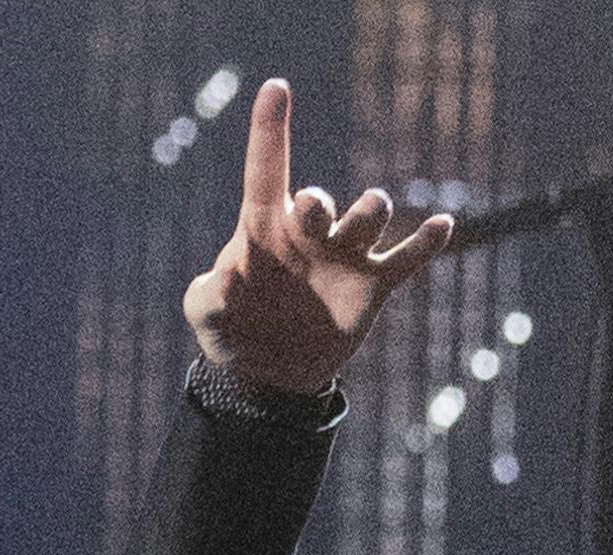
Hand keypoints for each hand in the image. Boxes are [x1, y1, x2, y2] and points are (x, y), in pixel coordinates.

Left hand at [183, 78, 452, 394]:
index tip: (275, 88)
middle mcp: (309, 233)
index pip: (266, 170)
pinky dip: (426, 242)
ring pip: (370, 215)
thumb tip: (223, 280)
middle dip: (317, 202)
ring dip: (369, 213)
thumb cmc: (232, 330)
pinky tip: (440, 226)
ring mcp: (344, 255)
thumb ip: (204, 300)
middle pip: (319, 199)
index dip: (269, 130)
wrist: (268, 375)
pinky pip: (407, 258)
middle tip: (309, 212)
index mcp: (264, 229)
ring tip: (363, 224)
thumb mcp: (206, 316)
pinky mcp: (372, 285)